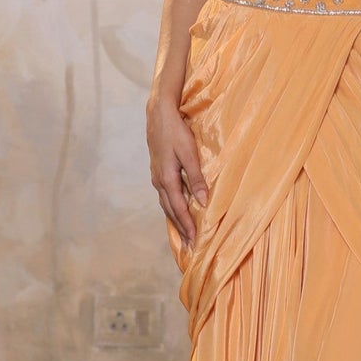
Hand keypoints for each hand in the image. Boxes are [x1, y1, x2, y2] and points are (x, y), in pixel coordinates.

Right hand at [147, 97, 207, 251]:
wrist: (158, 114)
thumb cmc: (176, 132)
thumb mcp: (189, 153)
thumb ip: (196, 177)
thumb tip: (203, 201)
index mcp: (166, 179)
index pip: (178, 209)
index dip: (187, 226)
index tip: (194, 242)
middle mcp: (159, 181)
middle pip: (170, 210)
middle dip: (180, 228)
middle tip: (189, 246)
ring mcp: (157, 176)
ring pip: (166, 204)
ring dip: (175, 220)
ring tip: (184, 234)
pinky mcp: (158, 171)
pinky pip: (165, 196)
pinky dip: (172, 208)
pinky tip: (177, 210)